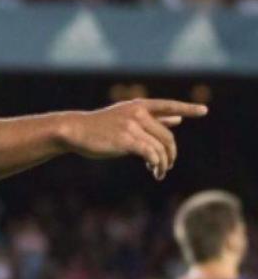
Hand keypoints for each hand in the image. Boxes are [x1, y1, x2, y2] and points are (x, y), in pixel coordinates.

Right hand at [60, 99, 207, 179]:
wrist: (75, 130)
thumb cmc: (100, 127)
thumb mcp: (127, 118)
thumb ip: (154, 119)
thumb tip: (178, 120)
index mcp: (139, 105)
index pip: (168, 106)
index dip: (187, 108)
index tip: (204, 111)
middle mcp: (138, 113)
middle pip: (167, 136)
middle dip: (171, 153)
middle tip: (167, 166)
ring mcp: (132, 125)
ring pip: (160, 147)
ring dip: (163, 163)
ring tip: (159, 172)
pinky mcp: (126, 140)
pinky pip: (150, 154)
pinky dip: (155, 164)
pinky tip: (152, 170)